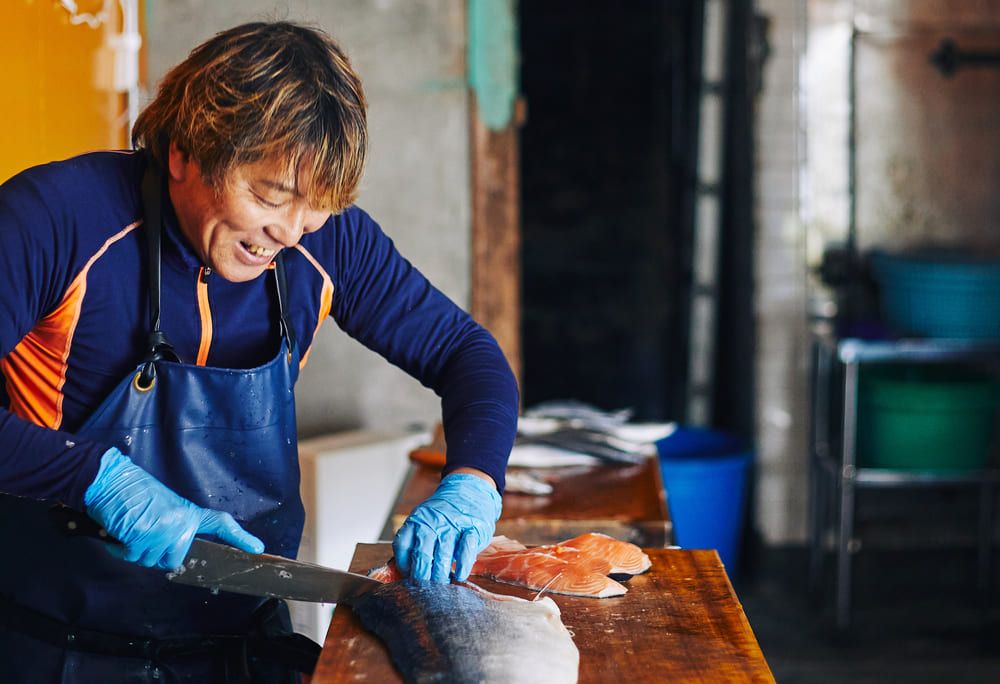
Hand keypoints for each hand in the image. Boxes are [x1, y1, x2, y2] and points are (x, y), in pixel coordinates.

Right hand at [83, 447, 264, 568]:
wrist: (111, 479)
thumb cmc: (132, 492)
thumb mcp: (162, 506)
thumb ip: (173, 526)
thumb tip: (171, 547)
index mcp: (188, 512)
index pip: (220, 524)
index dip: (239, 537)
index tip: (258, 548)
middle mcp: (181, 522)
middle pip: (174, 560)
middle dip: (154, 553)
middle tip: (143, 532)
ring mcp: (164, 530)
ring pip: (150, 561)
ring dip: (135, 550)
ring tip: (131, 526)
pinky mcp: (144, 536)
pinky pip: (131, 556)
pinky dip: (120, 548)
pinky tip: (119, 531)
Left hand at [393, 472, 501, 581]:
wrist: (469, 492)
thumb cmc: (443, 517)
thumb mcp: (424, 522)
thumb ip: (414, 542)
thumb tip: (404, 573)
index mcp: (416, 521)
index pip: (403, 546)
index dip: (403, 566)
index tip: (407, 579)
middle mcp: (432, 522)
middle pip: (422, 555)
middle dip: (422, 577)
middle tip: (424, 591)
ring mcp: (452, 525)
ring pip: (443, 555)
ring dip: (441, 576)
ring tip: (441, 588)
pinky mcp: (472, 529)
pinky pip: (465, 549)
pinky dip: (462, 565)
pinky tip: (459, 576)